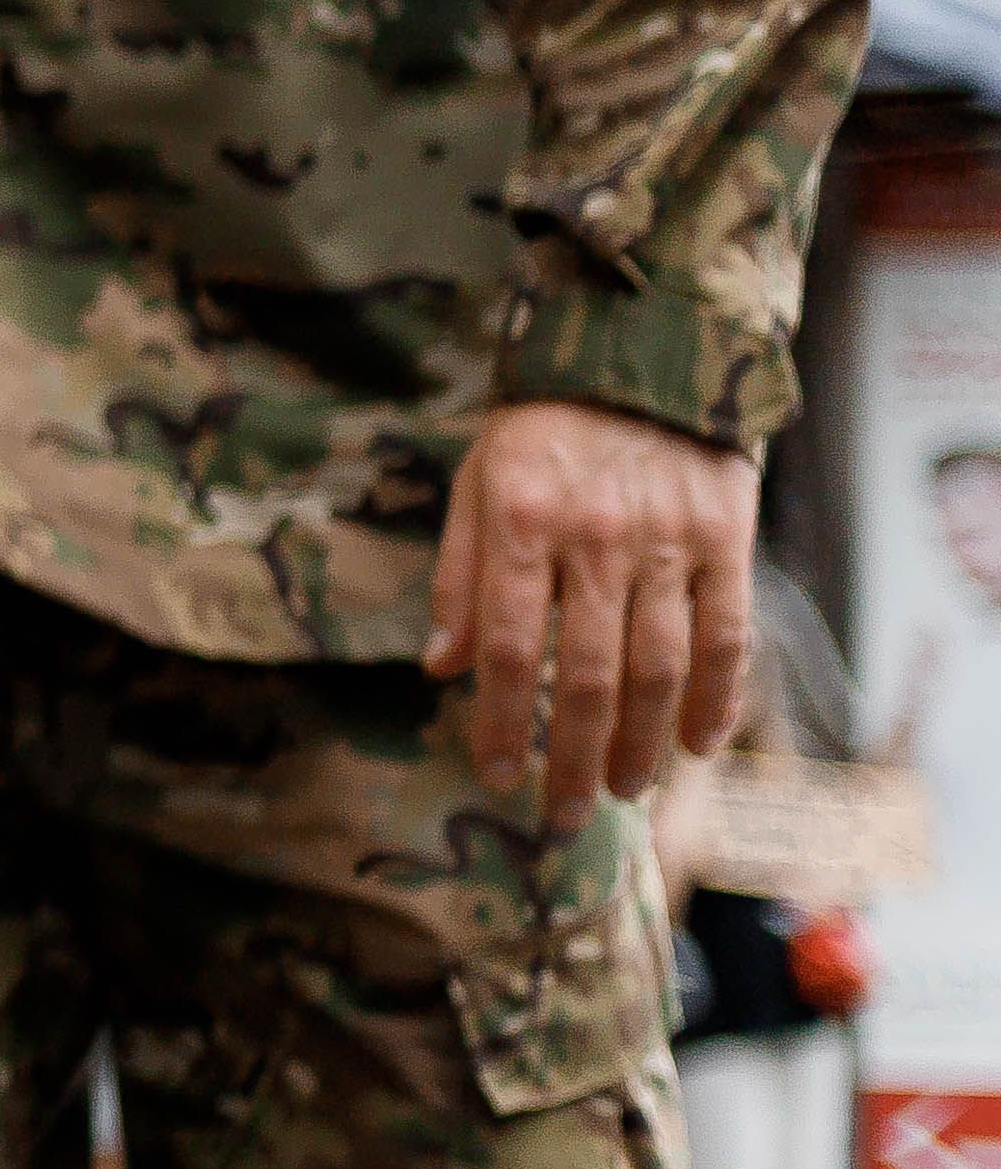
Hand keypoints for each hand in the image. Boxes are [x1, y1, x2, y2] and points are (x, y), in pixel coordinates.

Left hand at [425, 398, 760, 831]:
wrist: (641, 354)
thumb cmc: (542, 432)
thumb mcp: (475, 484)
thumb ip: (459, 577)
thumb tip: (440, 669)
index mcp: (520, 523)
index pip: (511, 648)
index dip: (504, 722)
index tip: (498, 776)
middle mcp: (596, 538)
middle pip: (590, 675)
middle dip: (575, 757)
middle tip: (564, 814)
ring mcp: (667, 540)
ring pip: (661, 666)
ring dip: (645, 742)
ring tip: (627, 790)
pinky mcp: (726, 538)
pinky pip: (729, 634)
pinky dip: (719, 697)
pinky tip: (701, 744)